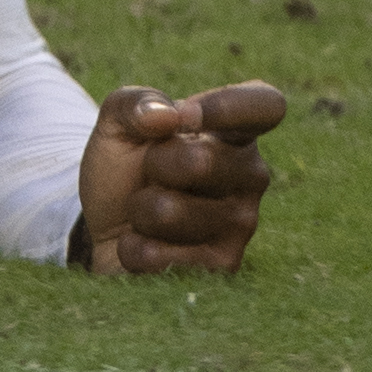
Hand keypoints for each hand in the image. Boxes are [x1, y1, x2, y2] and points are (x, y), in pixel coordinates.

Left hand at [74, 82, 283, 273]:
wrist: (105, 232)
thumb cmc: (122, 170)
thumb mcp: (116, 125)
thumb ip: (134, 103)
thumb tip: (169, 115)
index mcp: (234, 132)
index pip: (266, 105)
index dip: (227, 106)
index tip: (185, 116)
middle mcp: (250, 176)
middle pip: (198, 161)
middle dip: (152, 165)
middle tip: (150, 174)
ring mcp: (242, 224)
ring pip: (168, 211)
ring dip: (139, 210)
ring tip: (147, 213)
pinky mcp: (223, 268)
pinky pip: (159, 255)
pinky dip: (133, 247)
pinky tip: (145, 245)